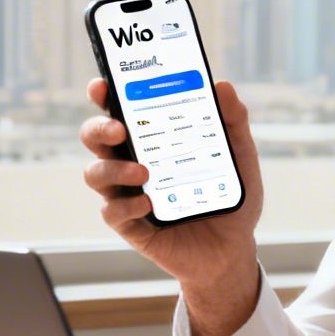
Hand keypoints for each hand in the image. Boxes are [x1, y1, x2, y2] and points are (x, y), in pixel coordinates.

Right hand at [79, 77, 264, 335]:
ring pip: (95, 174)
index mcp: (151, 139)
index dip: (104, 96)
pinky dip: (126, 206)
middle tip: (120, 129)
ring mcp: (127, 195)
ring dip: (113, 169)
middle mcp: (131, 163)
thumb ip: (233, 121)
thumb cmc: (228, 198)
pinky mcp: (131, 226)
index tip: (102, 86)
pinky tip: (148, 204)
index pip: (118, 110)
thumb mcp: (239, 156)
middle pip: (96, 138)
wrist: (232, 249)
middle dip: (99, 129)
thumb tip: (221, 86)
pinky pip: (112, 212)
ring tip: (143, 172)